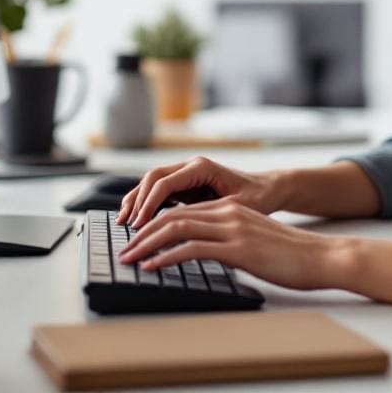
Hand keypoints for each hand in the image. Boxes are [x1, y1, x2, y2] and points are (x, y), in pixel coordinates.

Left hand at [117, 198, 347, 290]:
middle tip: (124, 250)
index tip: (136, 240)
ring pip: (176, 228)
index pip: (181, 211)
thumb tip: (205, 252)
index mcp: (229, 211)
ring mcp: (232, 229)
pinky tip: (152, 266)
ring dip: (147, 244)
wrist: (320, 257)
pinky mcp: (238, 248)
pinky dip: (166, 257)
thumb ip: (228, 240)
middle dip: (142, 233)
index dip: (153, 224)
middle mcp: (227, 214)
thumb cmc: (291, 255)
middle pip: (172, 216)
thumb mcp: (253, 241)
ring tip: (130, 259)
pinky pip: (192, 249)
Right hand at [118, 156, 281, 227]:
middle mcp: (190, 165)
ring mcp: (186, 173)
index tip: (139, 225)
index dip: (148, 204)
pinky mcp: (185, 184)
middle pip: (152, 178)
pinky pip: (159, 191)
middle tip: (125, 225)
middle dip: (136, 201)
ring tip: (123, 222)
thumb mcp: (236, 208)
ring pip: (152, 183)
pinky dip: (146, 203)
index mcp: (201, 167)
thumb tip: (185, 227)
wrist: (268, 190)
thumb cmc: (257, 199)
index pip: (164, 183)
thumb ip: (209, 213)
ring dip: (136, 201)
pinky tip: (138, 220)